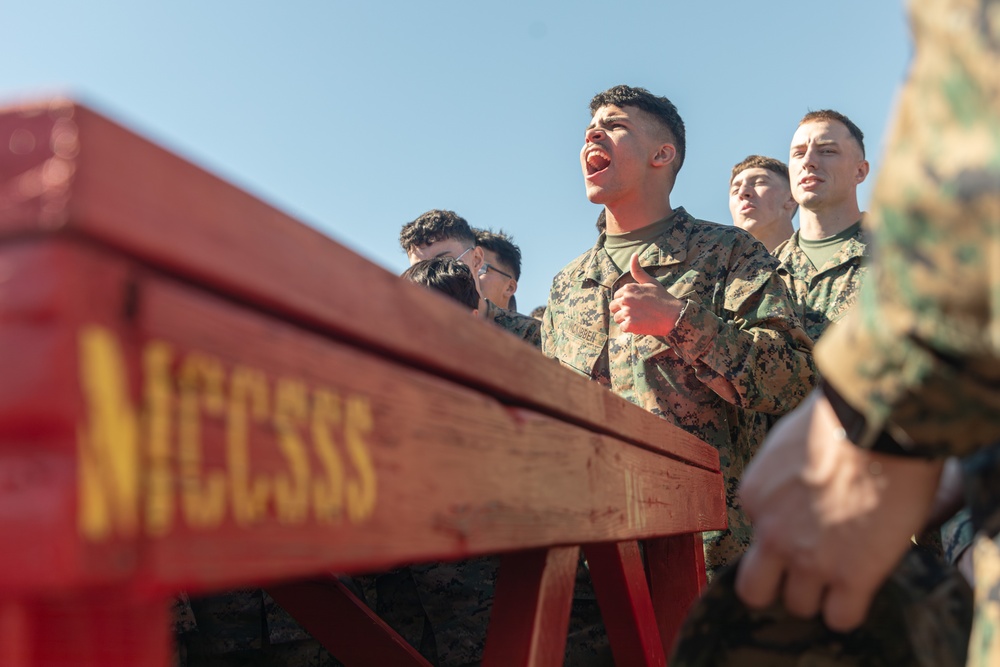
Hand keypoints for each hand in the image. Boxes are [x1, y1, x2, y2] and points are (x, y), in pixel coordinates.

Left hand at [609, 253, 682, 335]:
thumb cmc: (662, 298)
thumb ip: (638, 271)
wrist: (673, 315)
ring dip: (626, 320)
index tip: (637, 304)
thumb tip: (634, 254)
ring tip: (640, 318)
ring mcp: (627, 312)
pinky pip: (623, 328)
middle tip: (637, 312)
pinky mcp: (630, 325)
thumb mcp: (650, 282)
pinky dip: (630, 329)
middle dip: (622, 311)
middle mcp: (625, 299)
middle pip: (613, 307)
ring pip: (617, 318)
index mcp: (628, 288)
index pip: (616, 297)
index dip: (626, 302)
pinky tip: (641, 324)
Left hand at [735, 390, 943, 631]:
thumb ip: (783, 479)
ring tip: (843, 575)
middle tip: (805, 573)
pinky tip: (861, 590)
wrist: (876, 424)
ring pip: (800, 606)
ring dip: (819, 595)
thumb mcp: (787, 444)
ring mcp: (810, 559)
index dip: (783, 533)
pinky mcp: (852, 576)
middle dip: (778, 586)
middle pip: (756, 590)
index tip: (805, 525)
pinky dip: (848, 610)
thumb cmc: (838, 419)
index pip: (757, 533)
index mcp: (753, 498)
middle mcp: (772, 534)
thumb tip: (797, 489)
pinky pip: (840, 618)